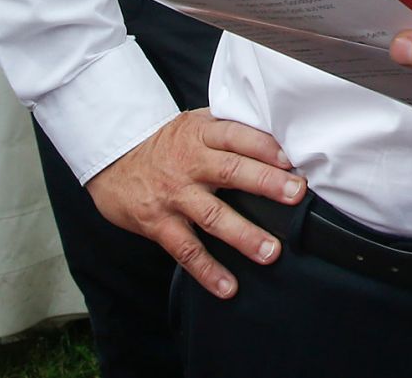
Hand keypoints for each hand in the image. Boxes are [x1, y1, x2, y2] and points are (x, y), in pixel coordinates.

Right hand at [86, 109, 304, 297]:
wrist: (115, 157)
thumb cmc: (168, 142)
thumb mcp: (196, 123)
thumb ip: (229, 129)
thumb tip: (277, 139)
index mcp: (202, 133)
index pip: (237, 136)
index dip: (264, 146)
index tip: (290, 160)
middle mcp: (190, 163)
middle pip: (231, 172)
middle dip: (266, 184)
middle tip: (296, 195)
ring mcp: (174, 195)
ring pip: (212, 215)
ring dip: (243, 235)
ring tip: (270, 252)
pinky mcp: (158, 224)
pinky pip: (185, 250)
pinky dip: (207, 270)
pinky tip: (227, 287)